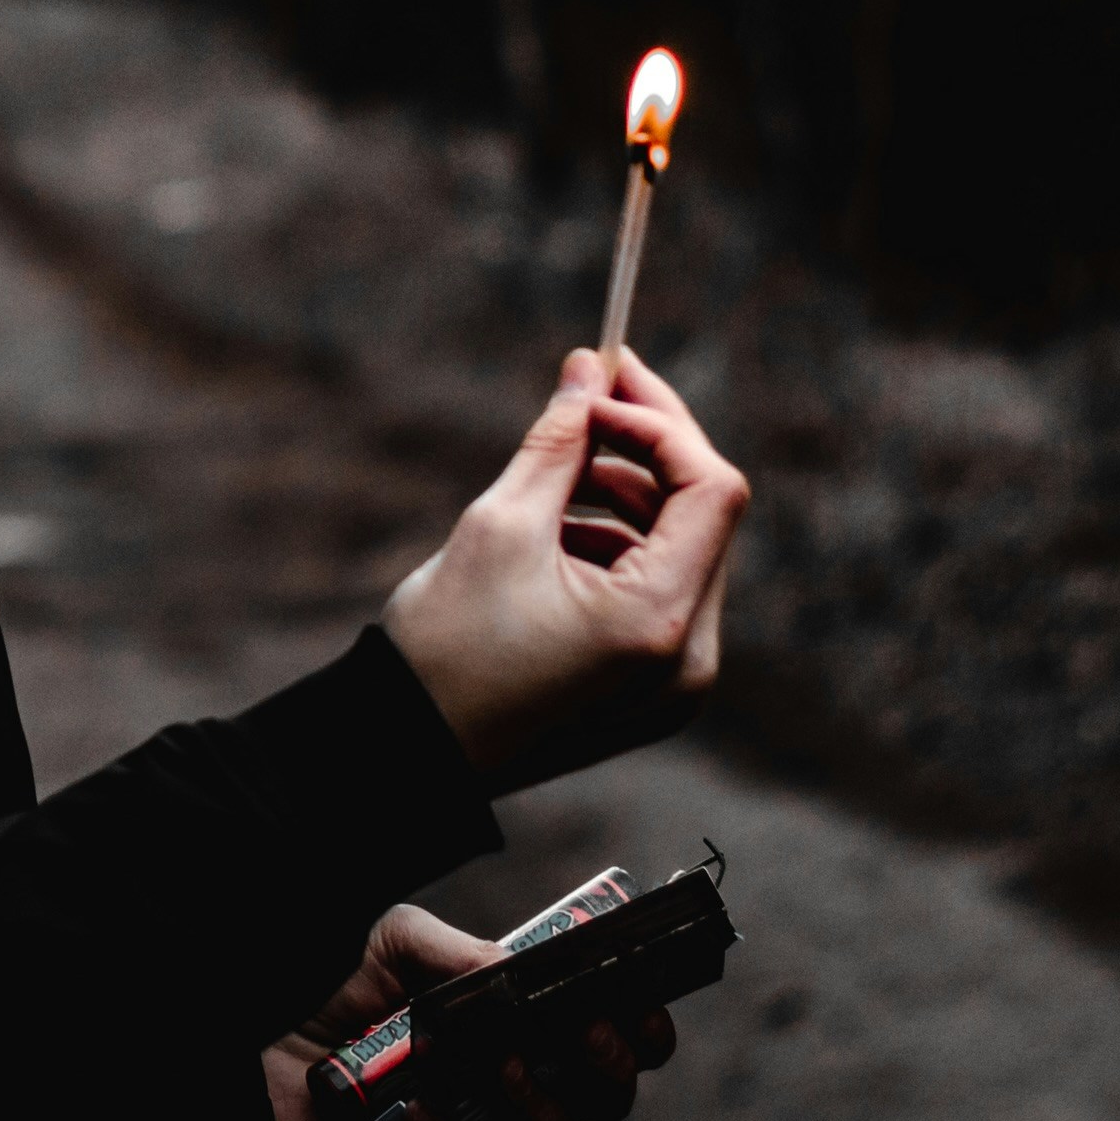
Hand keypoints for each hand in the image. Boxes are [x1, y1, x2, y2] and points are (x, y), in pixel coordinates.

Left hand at [264, 900, 681, 1120]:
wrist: (259, 1047)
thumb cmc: (334, 987)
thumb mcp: (398, 942)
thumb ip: (462, 951)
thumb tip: (521, 971)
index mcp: (523, 1017)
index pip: (616, 1031)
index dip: (644, 1026)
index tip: (638, 1006)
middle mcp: (519, 1076)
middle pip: (611, 1094)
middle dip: (610, 1065)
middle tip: (580, 1034)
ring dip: (538, 1102)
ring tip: (492, 1065)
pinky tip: (421, 1113)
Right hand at [382, 345, 746, 788]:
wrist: (408, 753)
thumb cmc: (444, 647)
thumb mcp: (499, 524)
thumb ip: (558, 441)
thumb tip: (589, 366)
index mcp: (659, 623)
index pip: (711, 490)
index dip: (660, 424)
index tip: (600, 383)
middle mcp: (690, 661)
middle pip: (704, 519)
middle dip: (647, 450)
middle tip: (587, 394)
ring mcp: (677, 684)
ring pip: (681, 552)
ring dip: (627, 497)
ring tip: (555, 472)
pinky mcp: (654, 691)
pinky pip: (660, 594)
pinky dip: (618, 548)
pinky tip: (554, 534)